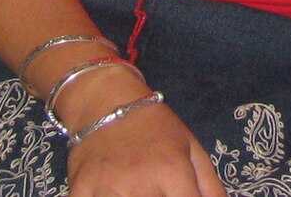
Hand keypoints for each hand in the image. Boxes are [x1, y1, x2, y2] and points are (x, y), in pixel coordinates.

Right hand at [64, 100, 226, 196]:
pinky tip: (112, 192)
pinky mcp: (80, 189)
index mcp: (172, 171)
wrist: (106, 102)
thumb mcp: (191, 148)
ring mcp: (107, 188)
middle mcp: (141, 183)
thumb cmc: (155, 127)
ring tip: (138, 190)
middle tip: (160, 190)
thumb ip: (210, 186)